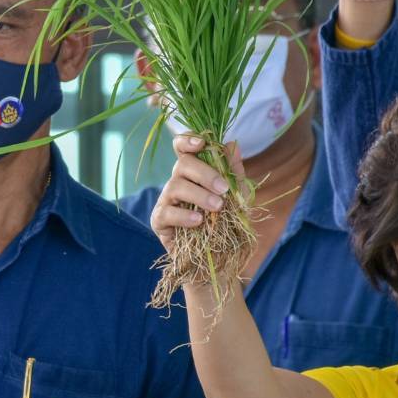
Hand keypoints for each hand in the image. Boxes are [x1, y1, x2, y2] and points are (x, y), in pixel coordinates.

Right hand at [150, 134, 242, 252]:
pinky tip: (199, 221)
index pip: (183, 148)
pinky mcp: (159, 220)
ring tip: (217, 207)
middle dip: (204, 173)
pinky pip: (166, 212)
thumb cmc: (226, 223)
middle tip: (224, 189)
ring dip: (199, 195)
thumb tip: (233, 144)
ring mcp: (166, 200)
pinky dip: (184, 215)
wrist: (219, 257)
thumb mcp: (238, 197)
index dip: (188, 140)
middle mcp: (177, 182)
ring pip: (175, 186)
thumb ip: (234, 172)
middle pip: (181, 164)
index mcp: (194, 172)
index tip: (202, 143)